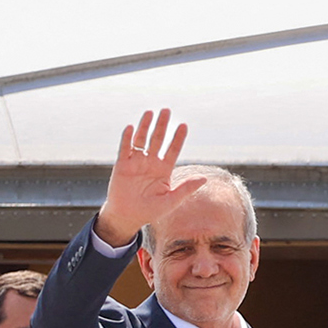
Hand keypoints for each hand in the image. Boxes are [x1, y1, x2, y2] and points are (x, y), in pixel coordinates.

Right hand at [92, 109, 205, 245]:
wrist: (128, 217)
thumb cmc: (150, 211)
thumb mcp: (171, 201)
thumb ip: (186, 189)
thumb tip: (205, 179)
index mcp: (164, 170)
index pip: (173, 150)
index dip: (178, 138)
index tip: (184, 125)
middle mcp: (150, 163)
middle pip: (157, 140)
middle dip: (162, 126)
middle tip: (167, 111)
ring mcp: (136, 162)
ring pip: (141, 140)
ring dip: (145, 126)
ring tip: (150, 113)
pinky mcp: (122, 165)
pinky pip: (125, 149)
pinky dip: (127, 138)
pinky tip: (131, 127)